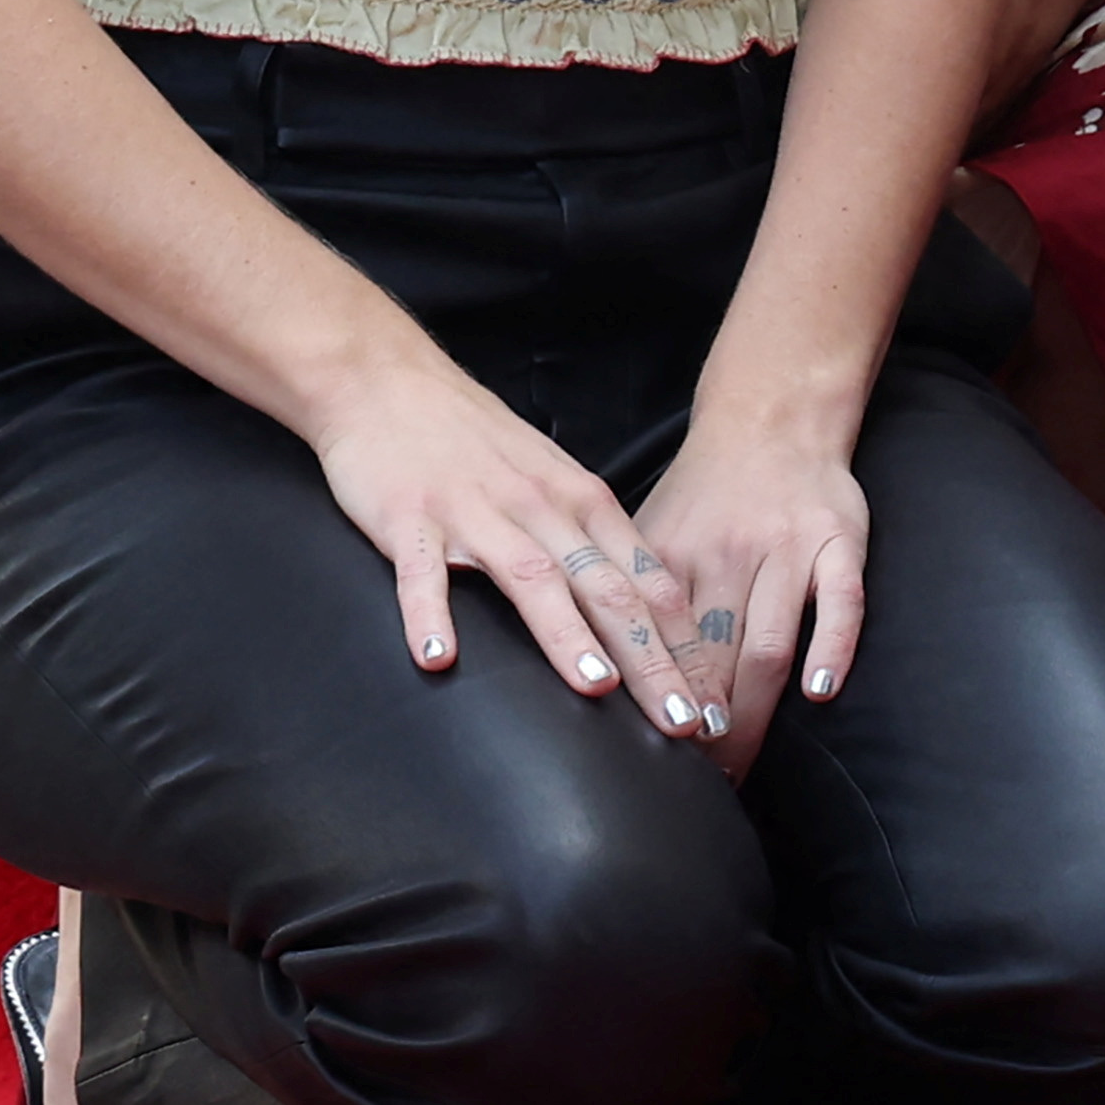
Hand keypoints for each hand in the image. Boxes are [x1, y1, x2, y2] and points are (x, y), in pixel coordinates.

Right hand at [305, 352, 712, 743]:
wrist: (389, 381)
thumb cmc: (476, 443)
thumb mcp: (555, 482)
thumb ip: (594, 544)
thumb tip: (647, 616)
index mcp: (584, 504)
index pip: (652, 584)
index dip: (688, 648)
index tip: (715, 708)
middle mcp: (542, 509)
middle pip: (610, 592)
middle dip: (652, 661)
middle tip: (683, 723)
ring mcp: (475, 513)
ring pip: (533, 580)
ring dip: (567, 637)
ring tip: (596, 689)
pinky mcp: (409, 517)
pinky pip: (422, 573)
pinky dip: (430, 616)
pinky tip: (439, 660)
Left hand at [635, 402, 876, 774]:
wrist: (771, 419)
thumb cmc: (703, 491)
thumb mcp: (647, 532)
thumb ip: (623, 594)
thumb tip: (583, 663)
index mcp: (668, 557)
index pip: (653, 647)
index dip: (649, 708)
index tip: (643, 766)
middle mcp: (725, 554)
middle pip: (709, 658)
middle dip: (699, 730)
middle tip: (692, 790)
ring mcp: (786, 548)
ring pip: (766, 641)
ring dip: (749, 707)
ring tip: (736, 762)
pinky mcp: (840, 540)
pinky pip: (839, 600)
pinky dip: (831, 645)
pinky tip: (820, 693)